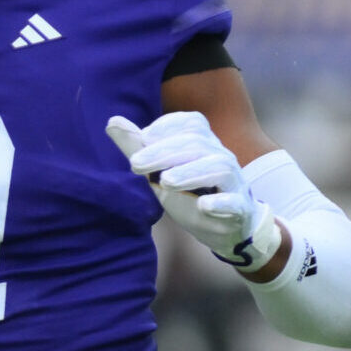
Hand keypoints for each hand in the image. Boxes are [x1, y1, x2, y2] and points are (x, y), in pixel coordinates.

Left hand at [105, 112, 282, 271]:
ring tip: (165, 181)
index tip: (143, 137)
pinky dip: (221, 203)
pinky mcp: (239, 208)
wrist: (221, 227)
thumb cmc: (188, 193)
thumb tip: (112, 122)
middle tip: (135, 164)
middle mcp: (220, 156)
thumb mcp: (158, 170)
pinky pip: (235, 202)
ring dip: (190, 173)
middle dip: (164, 153)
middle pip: (197, 144)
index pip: (191, 123)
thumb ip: (137, 147)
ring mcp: (233, 182)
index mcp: (203, 143)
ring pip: (218, 167)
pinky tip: (204, 205)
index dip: (167, 127)